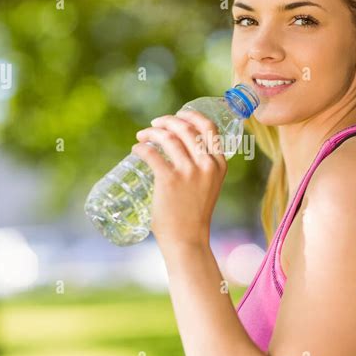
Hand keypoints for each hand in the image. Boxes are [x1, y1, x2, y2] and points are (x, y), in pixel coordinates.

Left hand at [132, 109, 226, 249]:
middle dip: (166, 121)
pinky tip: (136, 149)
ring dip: (151, 132)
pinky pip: (151, 153)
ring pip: (167, 137)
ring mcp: (189, 172)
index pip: (209, 128)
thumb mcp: (208, 186)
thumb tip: (179, 147)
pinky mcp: (169, 179)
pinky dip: (141, 147)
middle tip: (154, 125)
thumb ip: (202, 167)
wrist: (187, 239)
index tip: (178, 115)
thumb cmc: (194, 214)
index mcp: (218, 164)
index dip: (191, 116)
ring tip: (142, 136)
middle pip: (185, 128)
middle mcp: (207, 164)